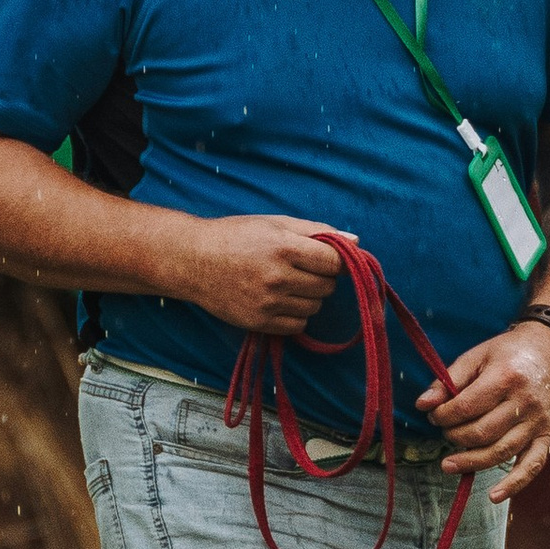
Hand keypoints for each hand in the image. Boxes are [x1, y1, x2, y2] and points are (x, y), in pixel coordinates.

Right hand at [182, 214, 344, 337]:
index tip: (328, 258)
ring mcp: (268, 303)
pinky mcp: (259, 323)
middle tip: (301, 268)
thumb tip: (355, 241)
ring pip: (315, 307)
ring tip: (287, 283)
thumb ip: (317, 231)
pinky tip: (280, 299)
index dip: (337, 260)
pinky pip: (298, 325)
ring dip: (309, 296)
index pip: (335, 262)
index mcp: (283, 247)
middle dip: (321, 277)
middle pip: (327, 286)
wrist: (193, 261)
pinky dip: (296, 314)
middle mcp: (277, 277)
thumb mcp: (275, 223)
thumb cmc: (237, 236)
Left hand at [417, 323, 549, 501]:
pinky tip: (494, 496)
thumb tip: (422, 404)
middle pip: (482, 432)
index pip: (466, 407)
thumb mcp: (477, 356)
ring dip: (472, 462)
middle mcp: (525, 403)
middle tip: (444, 432)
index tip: (434, 414)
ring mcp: (538, 422)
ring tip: (448, 465)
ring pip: (501, 452)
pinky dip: (514, 484)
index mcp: (505, 378)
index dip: (443, 415)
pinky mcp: (547, 435)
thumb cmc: (510, 351)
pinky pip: (532, 465)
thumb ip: (449, 380)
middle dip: (455, 436)